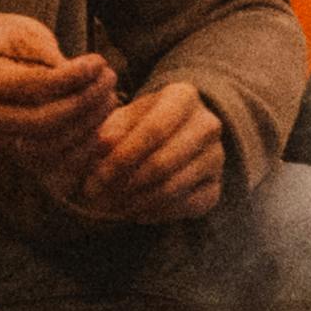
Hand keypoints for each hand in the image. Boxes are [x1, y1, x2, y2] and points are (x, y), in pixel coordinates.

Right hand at [0, 21, 101, 169]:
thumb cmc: (9, 43)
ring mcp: (1, 142)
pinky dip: (85, 149)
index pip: (32, 86)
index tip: (98, 62)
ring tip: (109, 97)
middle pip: (41, 122)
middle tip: (109, 78)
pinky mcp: (19, 157)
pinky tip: (103, 126)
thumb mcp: (24, 34)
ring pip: (51, 147)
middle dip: (84, 102)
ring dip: (89, 125)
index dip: (71, 77)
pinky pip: (56, 164)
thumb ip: (50, 55)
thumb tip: (88, 75)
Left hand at [63, 84, 235, 226]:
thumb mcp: (122, 118)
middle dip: (126, 184)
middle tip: (99, 198)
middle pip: (164, 162)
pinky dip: (157, 213)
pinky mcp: (216, 187)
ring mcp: (216, 157)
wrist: (174, 136)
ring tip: (112, 206)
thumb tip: (104, 146)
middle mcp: (208, 125)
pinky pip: (187, 207)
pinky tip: (136, 212)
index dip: (121, 158)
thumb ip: (110, 130)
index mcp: (184, 97)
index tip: (94, 179)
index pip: (153, 131)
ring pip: (174, 188)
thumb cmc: (140, 124)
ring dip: (138, 202)